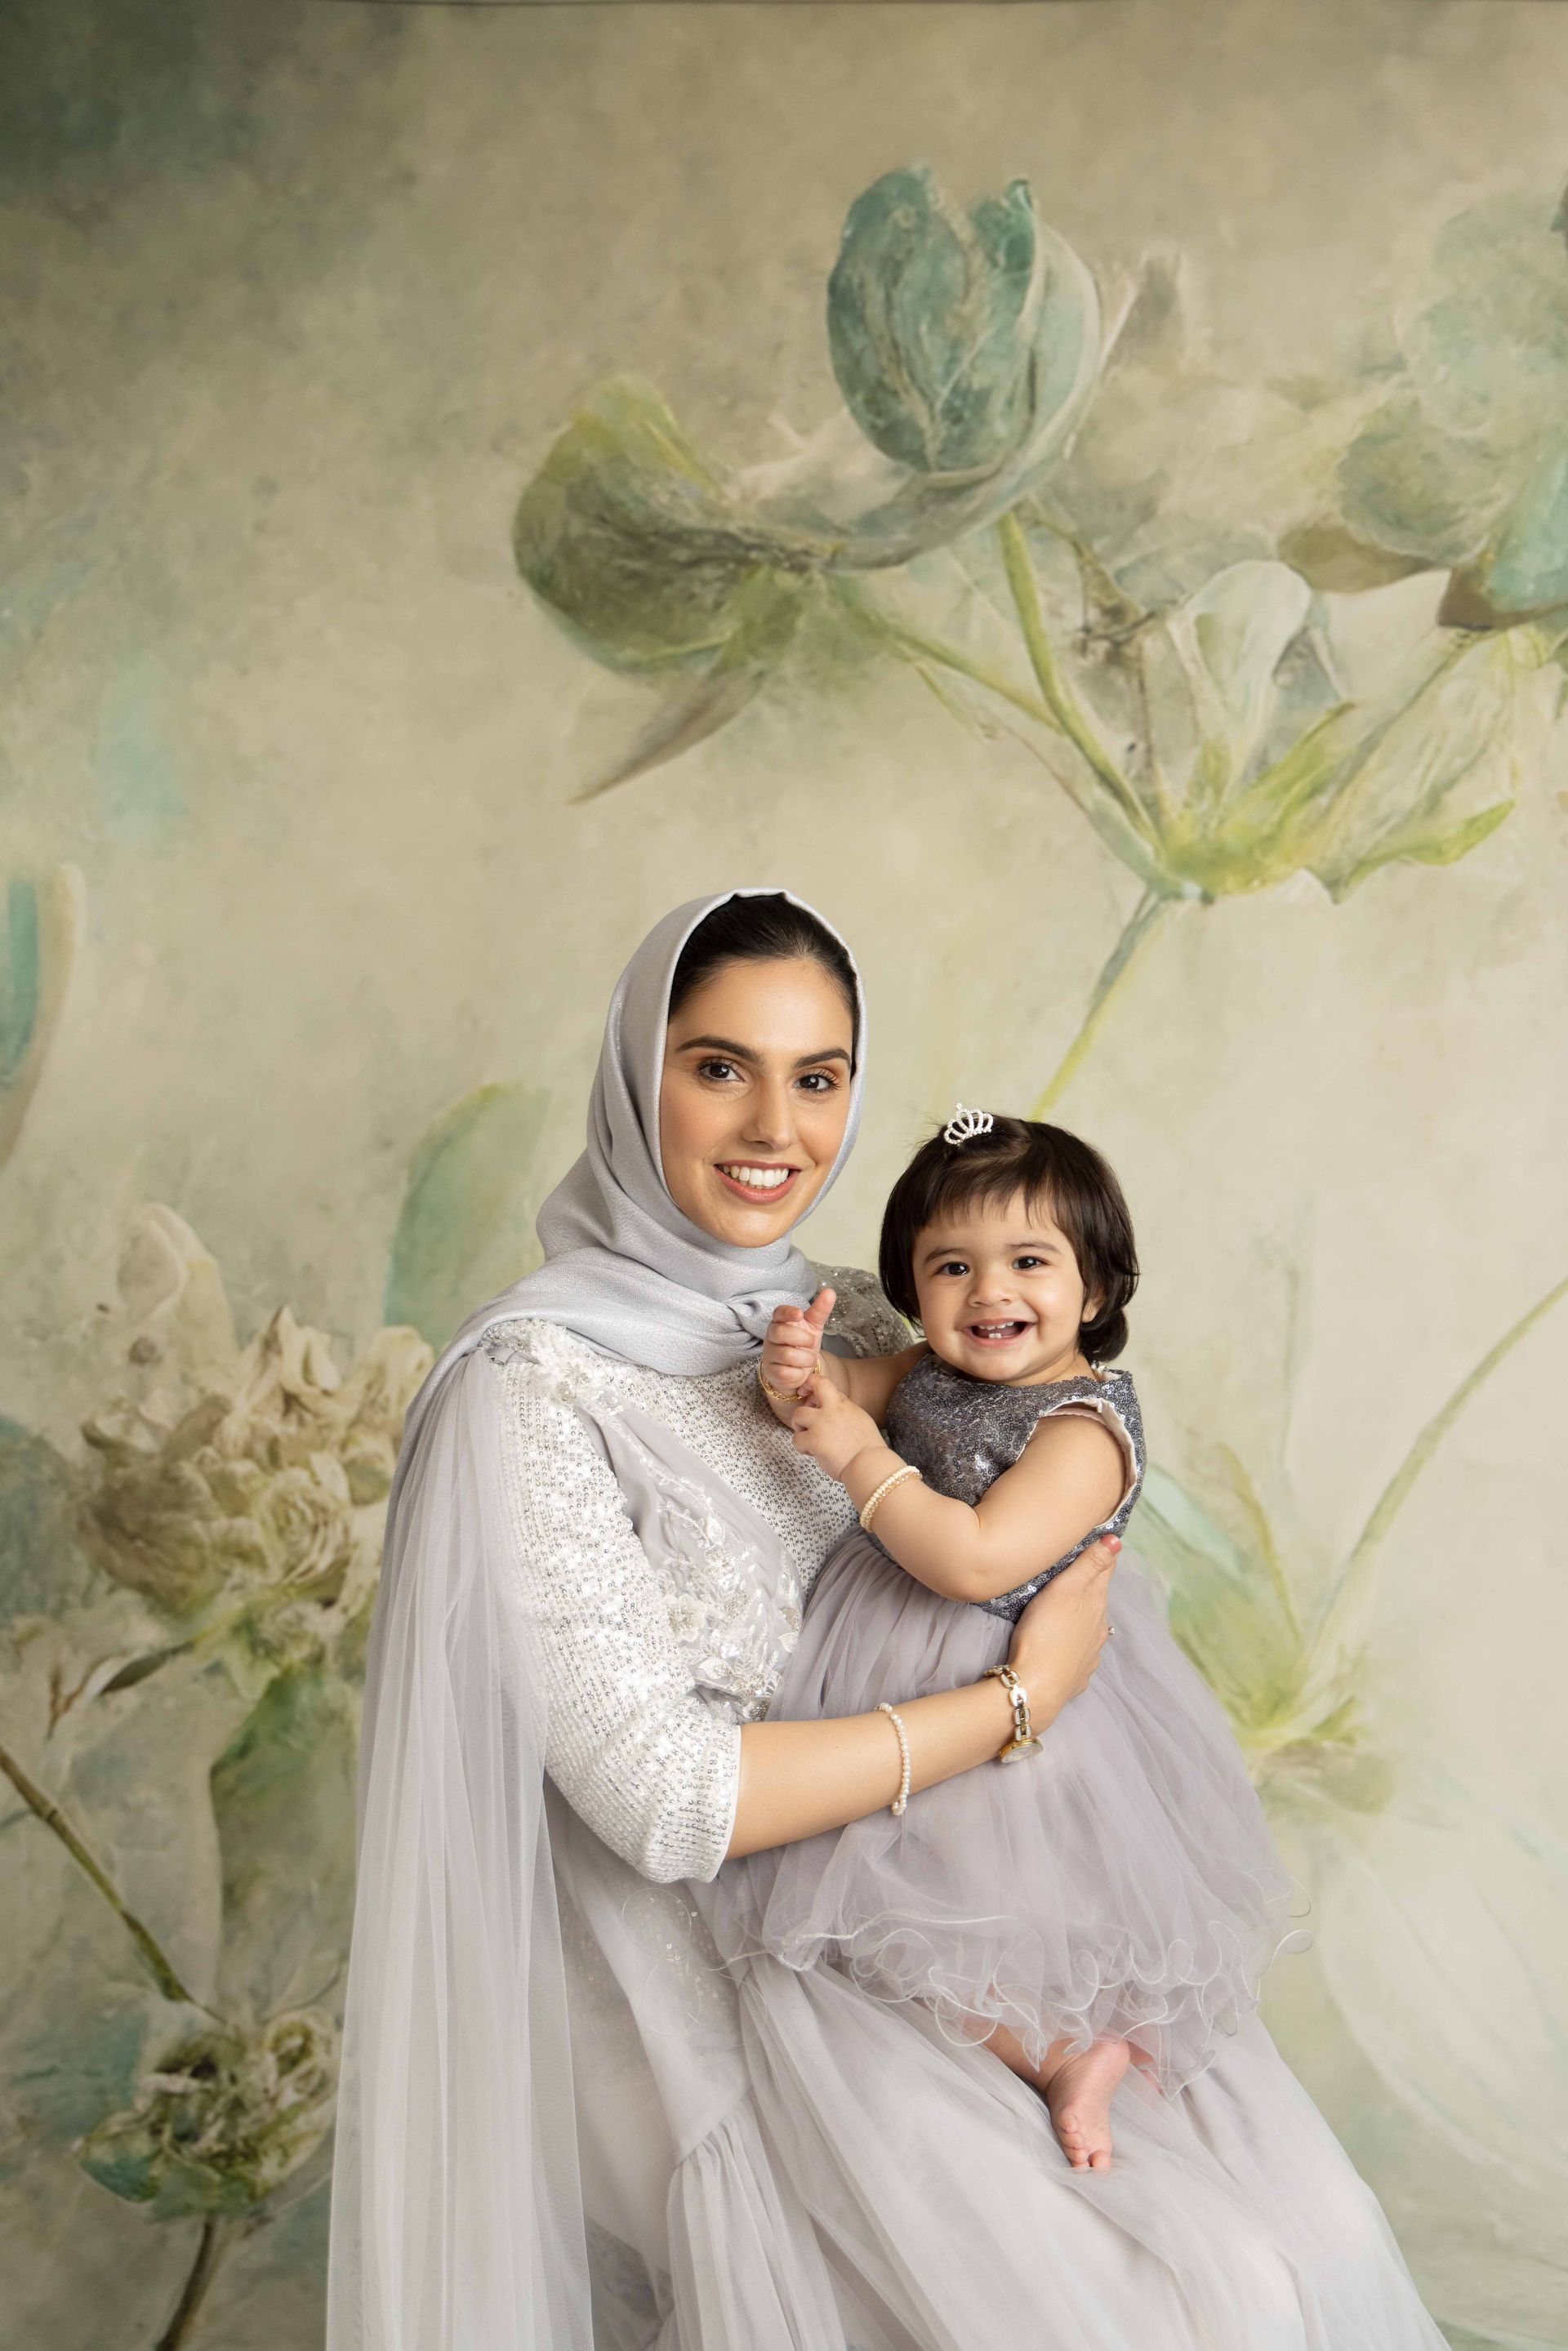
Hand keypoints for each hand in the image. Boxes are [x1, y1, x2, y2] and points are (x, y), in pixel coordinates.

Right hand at [761, 1285, 835, 1399]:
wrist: (797, 1370)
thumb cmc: (803, 1344)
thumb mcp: (813, 1326)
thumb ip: (820, 1310)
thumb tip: (830, 1291)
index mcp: (781, 1322)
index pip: (778, 1313)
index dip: (787, 1312)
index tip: (799, 1314)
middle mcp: (772, 1336)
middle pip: (780, 1332)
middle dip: (802, 1338)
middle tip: (812, 1343)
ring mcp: (770, 1354)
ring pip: (786, 1354)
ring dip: (805, 1359)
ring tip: (809, 1359)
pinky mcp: (771, 1372)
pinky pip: (785, 1373)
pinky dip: (798, 1373)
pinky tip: (800, 1371)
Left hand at [789, 1376, 881, 1482]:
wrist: (868, 1463)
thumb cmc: (867, 1445)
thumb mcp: (860, 1416)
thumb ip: (844, 1406)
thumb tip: (834, 1399)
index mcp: (842, 1404)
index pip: (822, 1383)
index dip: (811, 1384)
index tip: (807, 1391)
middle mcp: (830, 1410)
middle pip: (805, 1398)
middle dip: (803, 1409)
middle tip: (807, 1422)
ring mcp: (820, 1424)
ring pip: (797, 1416)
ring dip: (800, 1427)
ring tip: (810, 1438)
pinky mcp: (813, 1440)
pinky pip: (796, 1440)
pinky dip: (802, 1447)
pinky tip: (813, 1452)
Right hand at [1005, 1536, 1119, 1723]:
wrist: (1035, 1687)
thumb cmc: (1044, 1633)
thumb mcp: (1065, 1590)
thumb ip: (1090, 1564)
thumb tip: (1117, 1540)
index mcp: (1096, 1603)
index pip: (1105, 1570)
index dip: (1103, 1553)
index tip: (1100, 1539)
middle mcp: (1099, 1627)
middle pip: (1098, 1598)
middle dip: (1090, 1584)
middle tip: (1074, 1570)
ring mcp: (1090, 1653)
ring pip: (1091, 1627)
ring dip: (1083, 1616)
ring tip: (1067, 1608)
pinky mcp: (1077, 1673)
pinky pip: (1081, 1653)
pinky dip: (1075, 1643)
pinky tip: (1065, 1644)